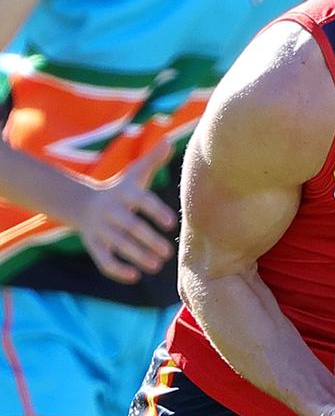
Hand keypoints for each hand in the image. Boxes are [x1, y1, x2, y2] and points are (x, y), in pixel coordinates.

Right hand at [77, 140, 176, 283]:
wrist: (82, 203)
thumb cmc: (119, 189)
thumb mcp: (134, 174)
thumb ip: (152, 160)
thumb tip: (168, 140)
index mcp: (124, 193)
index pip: (141, 201)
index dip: (155, 211)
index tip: (171, 223)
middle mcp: (110, 211)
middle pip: (130, 227)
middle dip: (148, 240)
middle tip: (168, 253)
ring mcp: (100, 229)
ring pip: (118, 245)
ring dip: (137, 256)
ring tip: (157, 265)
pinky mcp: (93, 245)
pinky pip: (102, 260)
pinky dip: (116, 270)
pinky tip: (135, 276)